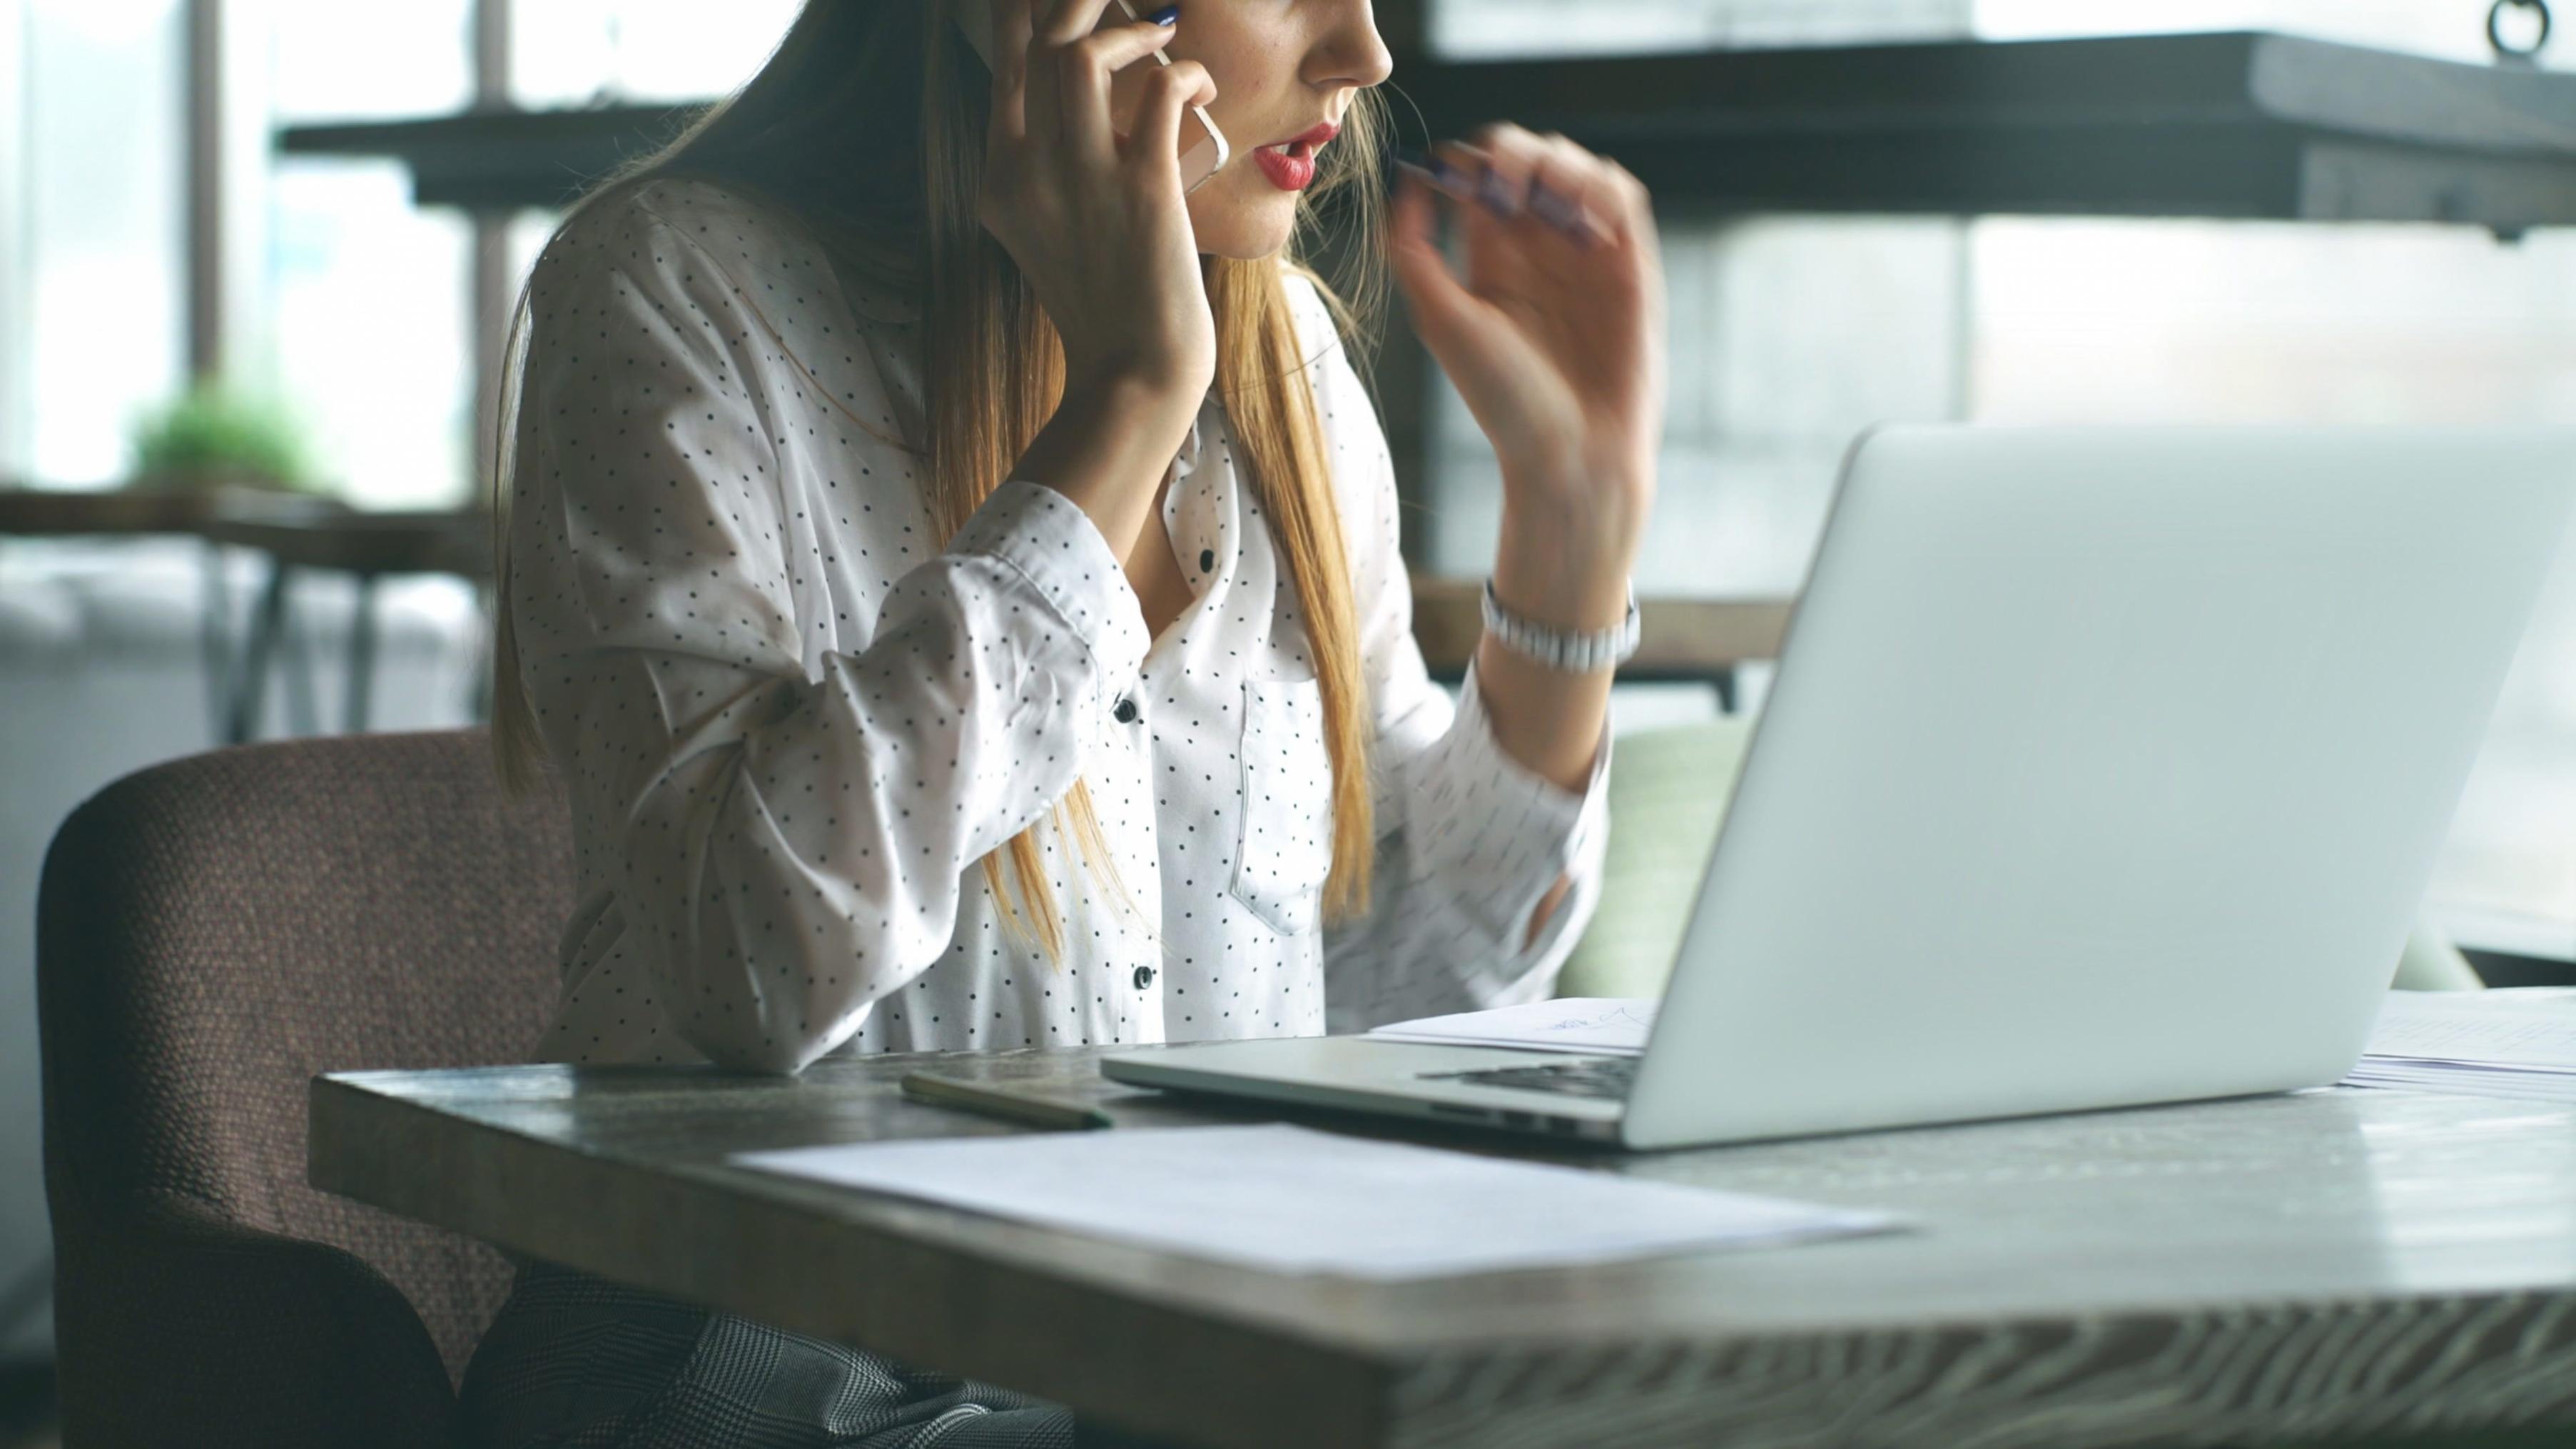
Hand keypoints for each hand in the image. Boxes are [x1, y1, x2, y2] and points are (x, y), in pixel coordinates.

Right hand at [978, 0, 1217, 405]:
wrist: (1131, 373)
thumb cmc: (1105, 307)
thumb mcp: (1046, 235)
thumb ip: (1047, 175)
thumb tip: (1079, 115)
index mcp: (1000, 179)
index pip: (1003, 61)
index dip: (1028, 8)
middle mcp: (1028, 170)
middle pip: (1039, 41)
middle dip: (1080, 0)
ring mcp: (1082, 178)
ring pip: (1081, 54)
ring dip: (1130, 29)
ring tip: (1161, 36)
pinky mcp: (1143, 188)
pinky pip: (1161, 91)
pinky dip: (1186, 73)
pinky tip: (1199, 87)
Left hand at [1392, 124, 1665, 625]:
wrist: (1574, 450)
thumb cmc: (1504, 400)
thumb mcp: (1442, 320)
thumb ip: (1414, 251)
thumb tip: (1408, 180)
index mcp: (1490, 259)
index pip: (1478, 177)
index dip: (1469, 162)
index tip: (1462, 180)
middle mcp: (1538, 249)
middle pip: (1527, 159)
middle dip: (1516, 153)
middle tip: (1507, 184)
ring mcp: (1585, 253)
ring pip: (1575, 167)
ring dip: (1560, 164)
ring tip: (1545, 201)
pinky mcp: (1629, 263)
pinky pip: (1622, 196)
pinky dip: (1603, 186)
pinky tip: (1583, 218)